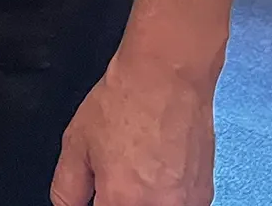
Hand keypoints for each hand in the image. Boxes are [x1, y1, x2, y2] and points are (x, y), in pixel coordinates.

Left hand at [50, 48, 215, 205]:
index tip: (98, 194)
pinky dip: (164, 198)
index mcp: (121, 200)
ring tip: (137, 171)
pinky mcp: (203, 195)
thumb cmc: (124, 102)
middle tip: (115, 178)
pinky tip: (157, 173)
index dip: (97, 203)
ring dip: (142, 200)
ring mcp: (186, 205)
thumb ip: (68, 188)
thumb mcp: (76, 144)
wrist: (166, 77)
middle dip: (119, 200)